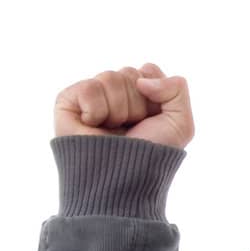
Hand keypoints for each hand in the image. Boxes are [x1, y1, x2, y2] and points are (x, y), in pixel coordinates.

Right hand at [52, 62, 195, 148]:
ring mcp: (91, 98)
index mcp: (139, 96)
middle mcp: (115, 95)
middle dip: (137, 105)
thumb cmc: (150, 156)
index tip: (151, 119)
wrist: (122, 180)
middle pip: (130, 73)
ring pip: (110, 77)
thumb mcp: (180, 123)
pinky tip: (93, 127)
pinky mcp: (68, 103)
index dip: (155, 96)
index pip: (148, 70)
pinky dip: (96, 111)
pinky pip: (88, 87)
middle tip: (130, 129)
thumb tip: (142, 77)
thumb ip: (177, 88)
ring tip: (112, 131)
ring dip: (118, 110)